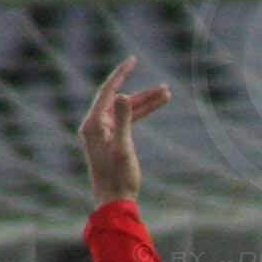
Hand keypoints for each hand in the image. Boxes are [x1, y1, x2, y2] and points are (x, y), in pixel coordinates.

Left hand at [80, 57, 171, 206]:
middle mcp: (96, 124)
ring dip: (146, 103)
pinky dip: (142, 114)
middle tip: (163, 86)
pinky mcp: (113, 140)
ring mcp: (104, 132)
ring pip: (127, 110)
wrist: (114, 200)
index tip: (133, 60)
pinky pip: (128, 121)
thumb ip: (123, 121)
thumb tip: (123, 96)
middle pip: (120, 100)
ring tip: (167, 95)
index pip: (108, 91)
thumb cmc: (118, 178)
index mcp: (94, 123)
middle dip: (142, 93)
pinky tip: (154, 106)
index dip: (121, 75)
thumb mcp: (123, 148)